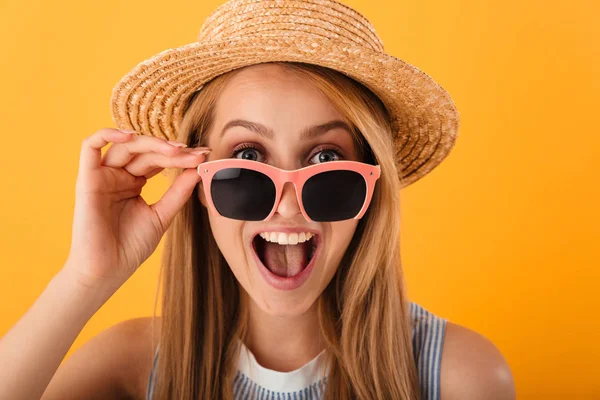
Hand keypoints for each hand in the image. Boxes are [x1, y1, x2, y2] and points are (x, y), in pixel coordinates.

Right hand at [63, 128, 208, 290]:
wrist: (107, 271)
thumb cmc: (131, 247)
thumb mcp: (162, 215)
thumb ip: (178, 192)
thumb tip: (198, 169)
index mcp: (133, 182)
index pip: (158, 160)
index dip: (181, 156)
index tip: (204, 155)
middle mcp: (118, 175)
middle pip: (146, 151)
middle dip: (172, 151)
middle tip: (195, 154)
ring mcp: (102, 176)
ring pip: (125, 146)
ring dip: (152, 144)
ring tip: (176, 149)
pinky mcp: (87, 179)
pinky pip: (89, 146)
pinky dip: (107, 134)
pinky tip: (130, 135)